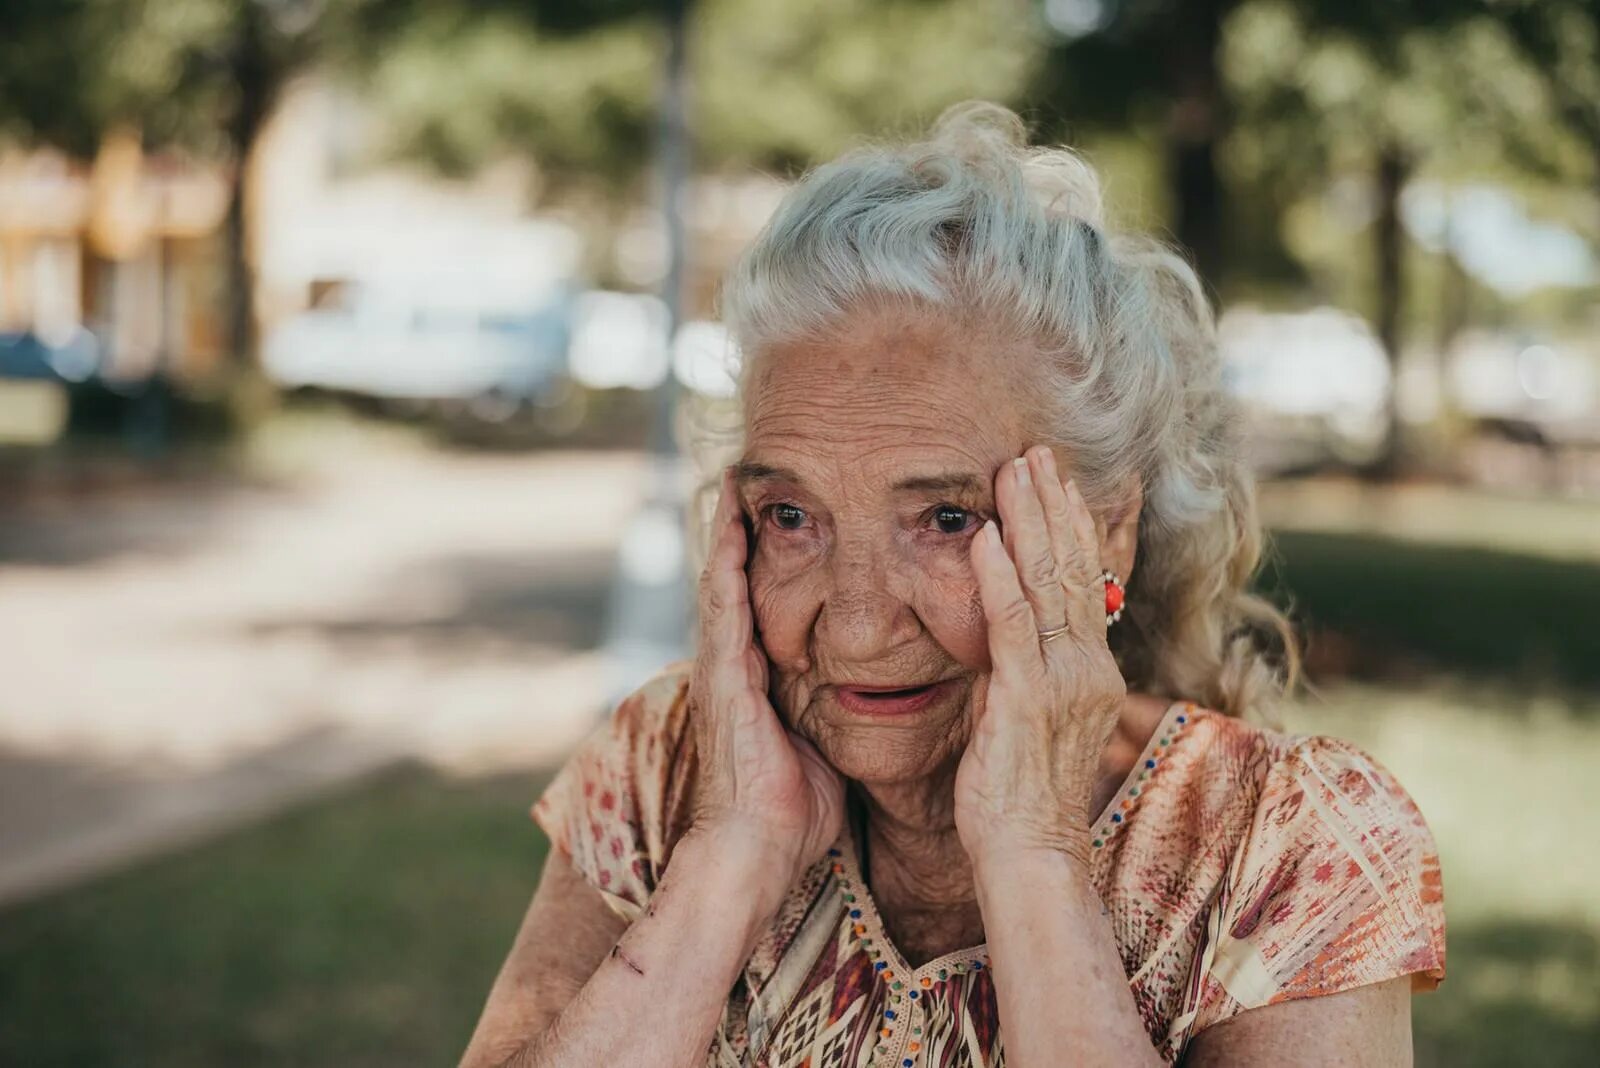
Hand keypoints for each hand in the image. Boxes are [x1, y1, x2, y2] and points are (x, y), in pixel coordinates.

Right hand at [686, 467, 844, 903]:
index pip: (760, 604)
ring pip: (723, 580)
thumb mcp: (818, 747)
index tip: (787, 514)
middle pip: (734, 581)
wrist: (754, 853)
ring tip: (737, 477)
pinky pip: (723, 604)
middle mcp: (732, 665)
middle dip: (741, 529)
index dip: (767, 559)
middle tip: (750, 475)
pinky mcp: (722, 674)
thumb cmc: (789, 814)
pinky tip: (732, 519)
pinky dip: (726, 559)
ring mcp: (721, 667)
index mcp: (755, 681)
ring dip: (728, 529)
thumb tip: (871, 700)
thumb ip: (833, 716)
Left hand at [954, 446, 1127, 869]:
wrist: (1030, 856)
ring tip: (1013, 470)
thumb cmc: (1020, 793)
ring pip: (1049, 584)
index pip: (1083, 581)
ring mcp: (1062, 682)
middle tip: (1035, 452)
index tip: (1055, 480)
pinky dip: (997, 579)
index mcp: (1090, 670)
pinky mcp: (1028, 700)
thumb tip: (999, 626)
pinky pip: (1013, 627)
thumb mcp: (1025, 715)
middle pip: (1072, 568)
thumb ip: (1019, 667)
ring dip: (1028, 521)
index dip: (1070, 525)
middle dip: (1052, 504)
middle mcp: (1087, 667)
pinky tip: (982, 538)